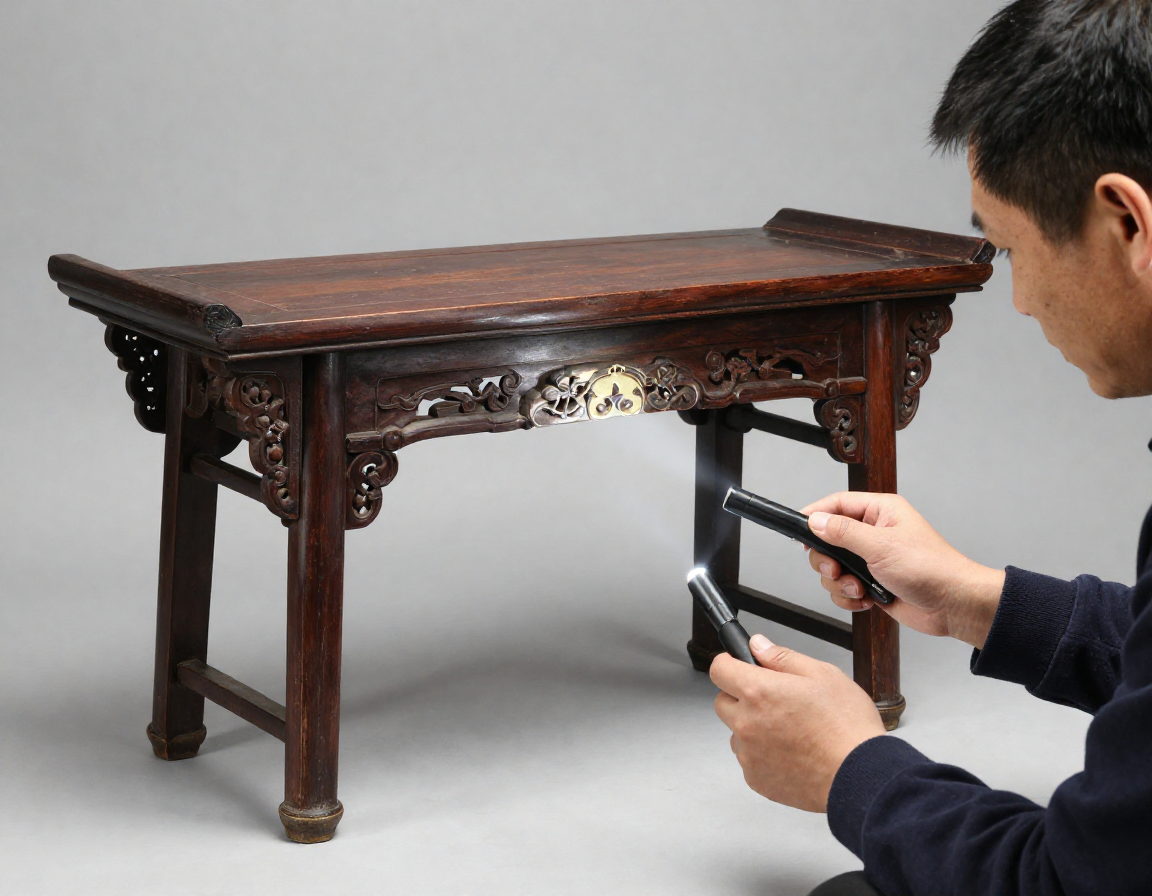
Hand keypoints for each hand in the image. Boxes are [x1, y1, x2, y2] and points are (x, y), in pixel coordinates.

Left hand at [711, 633, 885, 811]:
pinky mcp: (756, 779)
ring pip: (737, 733)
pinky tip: (792, 752)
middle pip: (723, 702)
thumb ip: (782, 657)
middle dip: (742, 697)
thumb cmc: (847, 727)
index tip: (741, 666)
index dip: (730, 663)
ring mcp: (749, 754)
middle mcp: (746, 723)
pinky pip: (750, 760)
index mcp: (759, 692)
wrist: (861, 776)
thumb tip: (758, 645)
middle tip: (775, 701)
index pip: (719, 668)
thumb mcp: (822, 674)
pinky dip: (763, 755)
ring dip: (753, 728)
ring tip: (791, 731)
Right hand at [801, 492, 1003, 648]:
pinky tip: (866, 600)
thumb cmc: (931, 569)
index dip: (815, 515)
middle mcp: (874, 533)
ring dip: (840, 583)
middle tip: (834, 571)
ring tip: (859, 589)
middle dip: (827, 560)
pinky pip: (844, 588)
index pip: (837, 504)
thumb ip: (843, 532)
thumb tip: (815, 520)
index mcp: (880, 512)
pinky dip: (849, 597)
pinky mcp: (873, 582)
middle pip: (828, 539)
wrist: (954, 606)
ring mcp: (872, 559)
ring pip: (834, 567)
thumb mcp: (880, 546)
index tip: (798, 529)